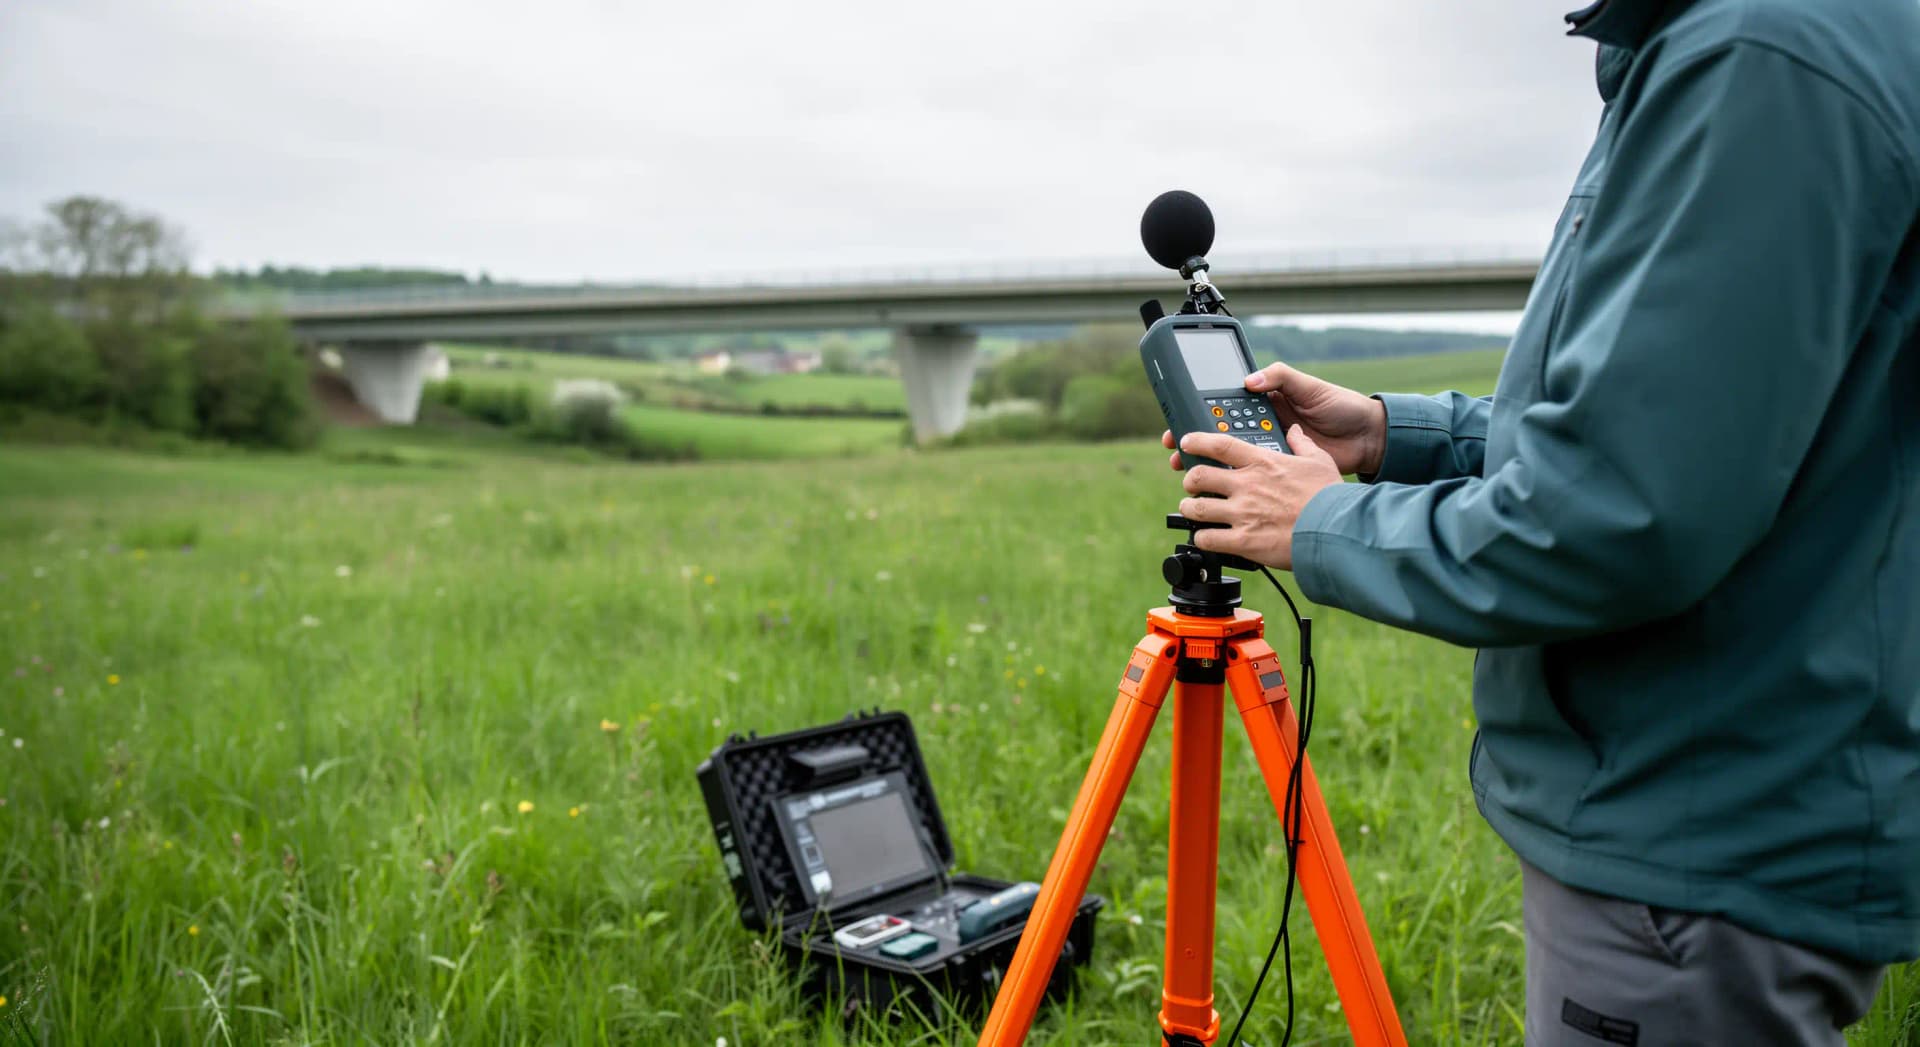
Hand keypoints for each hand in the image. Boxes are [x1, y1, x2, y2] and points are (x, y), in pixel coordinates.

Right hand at [1161, 362, 1385, 475]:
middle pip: (1222, 438)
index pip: (1225, 408)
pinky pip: (1254, 481)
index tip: (1180, 422)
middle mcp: (1264, 428)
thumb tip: (1250, 381)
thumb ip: (1280, 377)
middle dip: (1196, 445)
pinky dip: (1237, 487)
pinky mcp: (1282, 473)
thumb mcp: (1310, 386)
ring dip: (1210, 469)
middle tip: (1176, 453)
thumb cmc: (1342, 407)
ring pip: (1233, 462)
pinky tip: (1219, 492)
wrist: (1369, 439)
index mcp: (1267, 404)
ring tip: (1190, 474)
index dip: (1201, 416)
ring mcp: (1271, 453)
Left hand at [1174, 426, 1343, 569]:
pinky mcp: (1243, 541)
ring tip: (1191, 511)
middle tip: (1191, 485)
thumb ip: (1303, 444)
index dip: (1197, 441)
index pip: (1220, 445)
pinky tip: (1205, 537)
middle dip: (1189, 481)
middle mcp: (1247, 485)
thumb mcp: (1320, 460)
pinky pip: (1207, 538)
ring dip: (1189, 509)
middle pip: (1198, 476)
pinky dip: (1202, 538)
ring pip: (1196, 508)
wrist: (1336, 529)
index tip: (1187, 442)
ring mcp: (1243, 513)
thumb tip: (1296, 431)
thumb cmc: (1330, 496)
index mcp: (1263, 463)